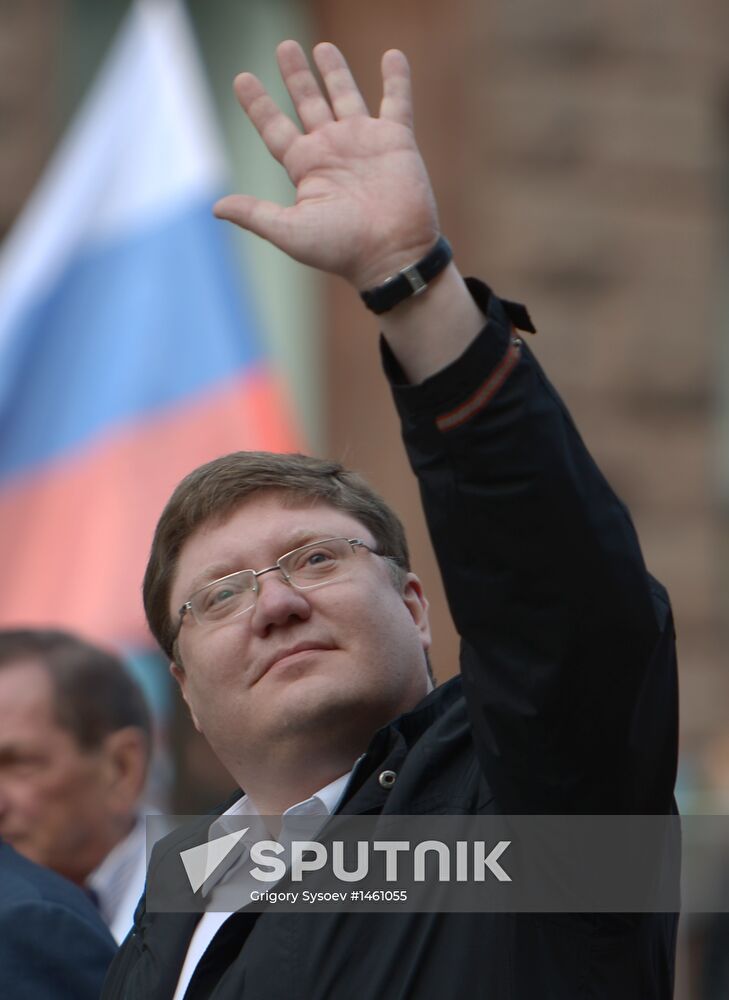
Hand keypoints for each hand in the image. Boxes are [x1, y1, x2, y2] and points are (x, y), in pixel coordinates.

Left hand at [214, 41, 438, 290]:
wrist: (392, 255)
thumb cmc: (342, 249)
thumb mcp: (290, 231)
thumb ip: (255, 214)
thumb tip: (216, 207)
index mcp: (306, 167)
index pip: (275, 128)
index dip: (258, 104)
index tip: (242, 79)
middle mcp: (332, 150)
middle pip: (308, 102)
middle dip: (296, 76)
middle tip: (284, 47)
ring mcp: (364, 142)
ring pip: (346, 95)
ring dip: (335, 71)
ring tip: (321, 47)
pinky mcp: (396, 141)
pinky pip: (396, 101)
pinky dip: (396, 78)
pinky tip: (392, 55)